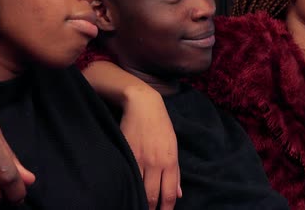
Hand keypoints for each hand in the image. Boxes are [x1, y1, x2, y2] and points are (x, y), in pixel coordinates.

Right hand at [120, 86, 181, 209]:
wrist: (143, 105)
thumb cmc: (160, 126)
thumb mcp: (173, 147)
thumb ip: (175, 172)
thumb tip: (178, 195)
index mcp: (170, 162)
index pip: (168, 195)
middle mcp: (156, 163)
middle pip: (152, 196)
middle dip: (150, 209)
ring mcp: (139, 159)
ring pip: (138, 188)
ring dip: (137, 199)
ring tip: (136, 204)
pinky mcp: (126, 153)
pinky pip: (126, 175)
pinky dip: (127, 185)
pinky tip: (126, 190)